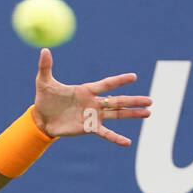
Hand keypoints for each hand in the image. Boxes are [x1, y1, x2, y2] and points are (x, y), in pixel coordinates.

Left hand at [31, 48, 151, 145]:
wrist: (41, 120)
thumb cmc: (44, 99)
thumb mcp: (43, 82)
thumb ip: (46, 67)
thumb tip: (44, 50)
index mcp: (86, 90)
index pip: (107, 84)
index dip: (119, 81)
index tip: (134, 76)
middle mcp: (94, 103)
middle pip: (118, 101)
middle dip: (134, 100)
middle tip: (151, 100)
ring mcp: (93, 116)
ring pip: (117, 115)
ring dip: (132, 114)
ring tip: (148, 113)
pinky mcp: (89, 128)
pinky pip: (105, 134)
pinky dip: (116, 138)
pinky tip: (127, 142)